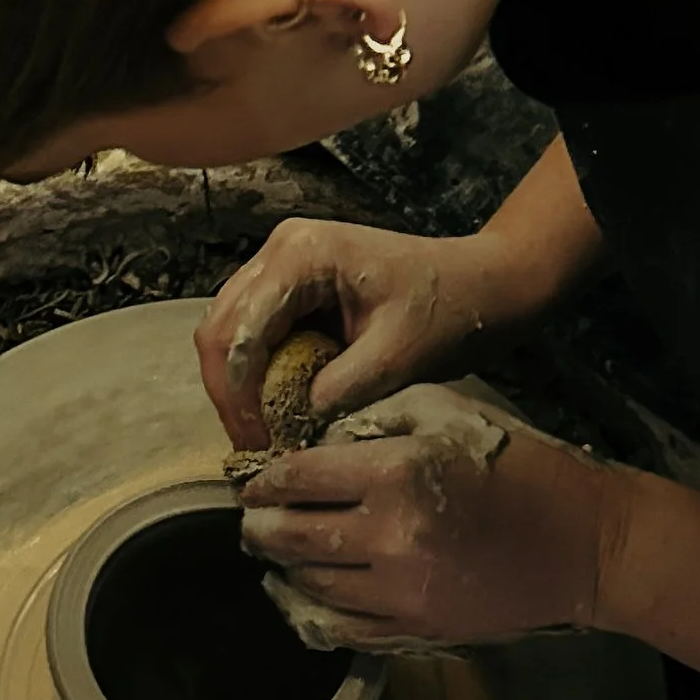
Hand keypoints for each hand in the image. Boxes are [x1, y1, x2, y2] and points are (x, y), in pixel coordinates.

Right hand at [195, 220, 528, 453]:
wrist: (481, 285)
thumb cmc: (449, 309)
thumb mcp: (397, 358)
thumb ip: (338, 390)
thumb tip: (289, 427)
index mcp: (302, 254)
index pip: (238, 331)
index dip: (239, 396)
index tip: (260, 445)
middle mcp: (280, 250)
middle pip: (218, 329)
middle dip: (230, 394)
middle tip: (255, 448)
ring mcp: (282, 266)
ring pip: (228, 334)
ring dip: (239, 388)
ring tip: (264, 436)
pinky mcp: (290, 288)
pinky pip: (253, 337)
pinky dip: (257, 378)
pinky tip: (276, 412)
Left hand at [238, 387, 625, 651]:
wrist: (587, 545)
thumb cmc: (524, 468)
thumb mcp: (453, 413)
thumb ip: (380, 418)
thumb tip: (319, 441)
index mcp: (397, 475)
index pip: (298, 478)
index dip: (264, 479)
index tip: (252, 479)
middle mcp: (390, 538)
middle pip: (291, 537)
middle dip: (260, 526)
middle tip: (252, 518)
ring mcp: (401, 593)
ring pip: (309, 585)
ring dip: (282, 567)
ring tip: (276, 551)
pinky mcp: (416, 630)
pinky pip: (340, 627)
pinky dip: (310, 609)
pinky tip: (301, 593)